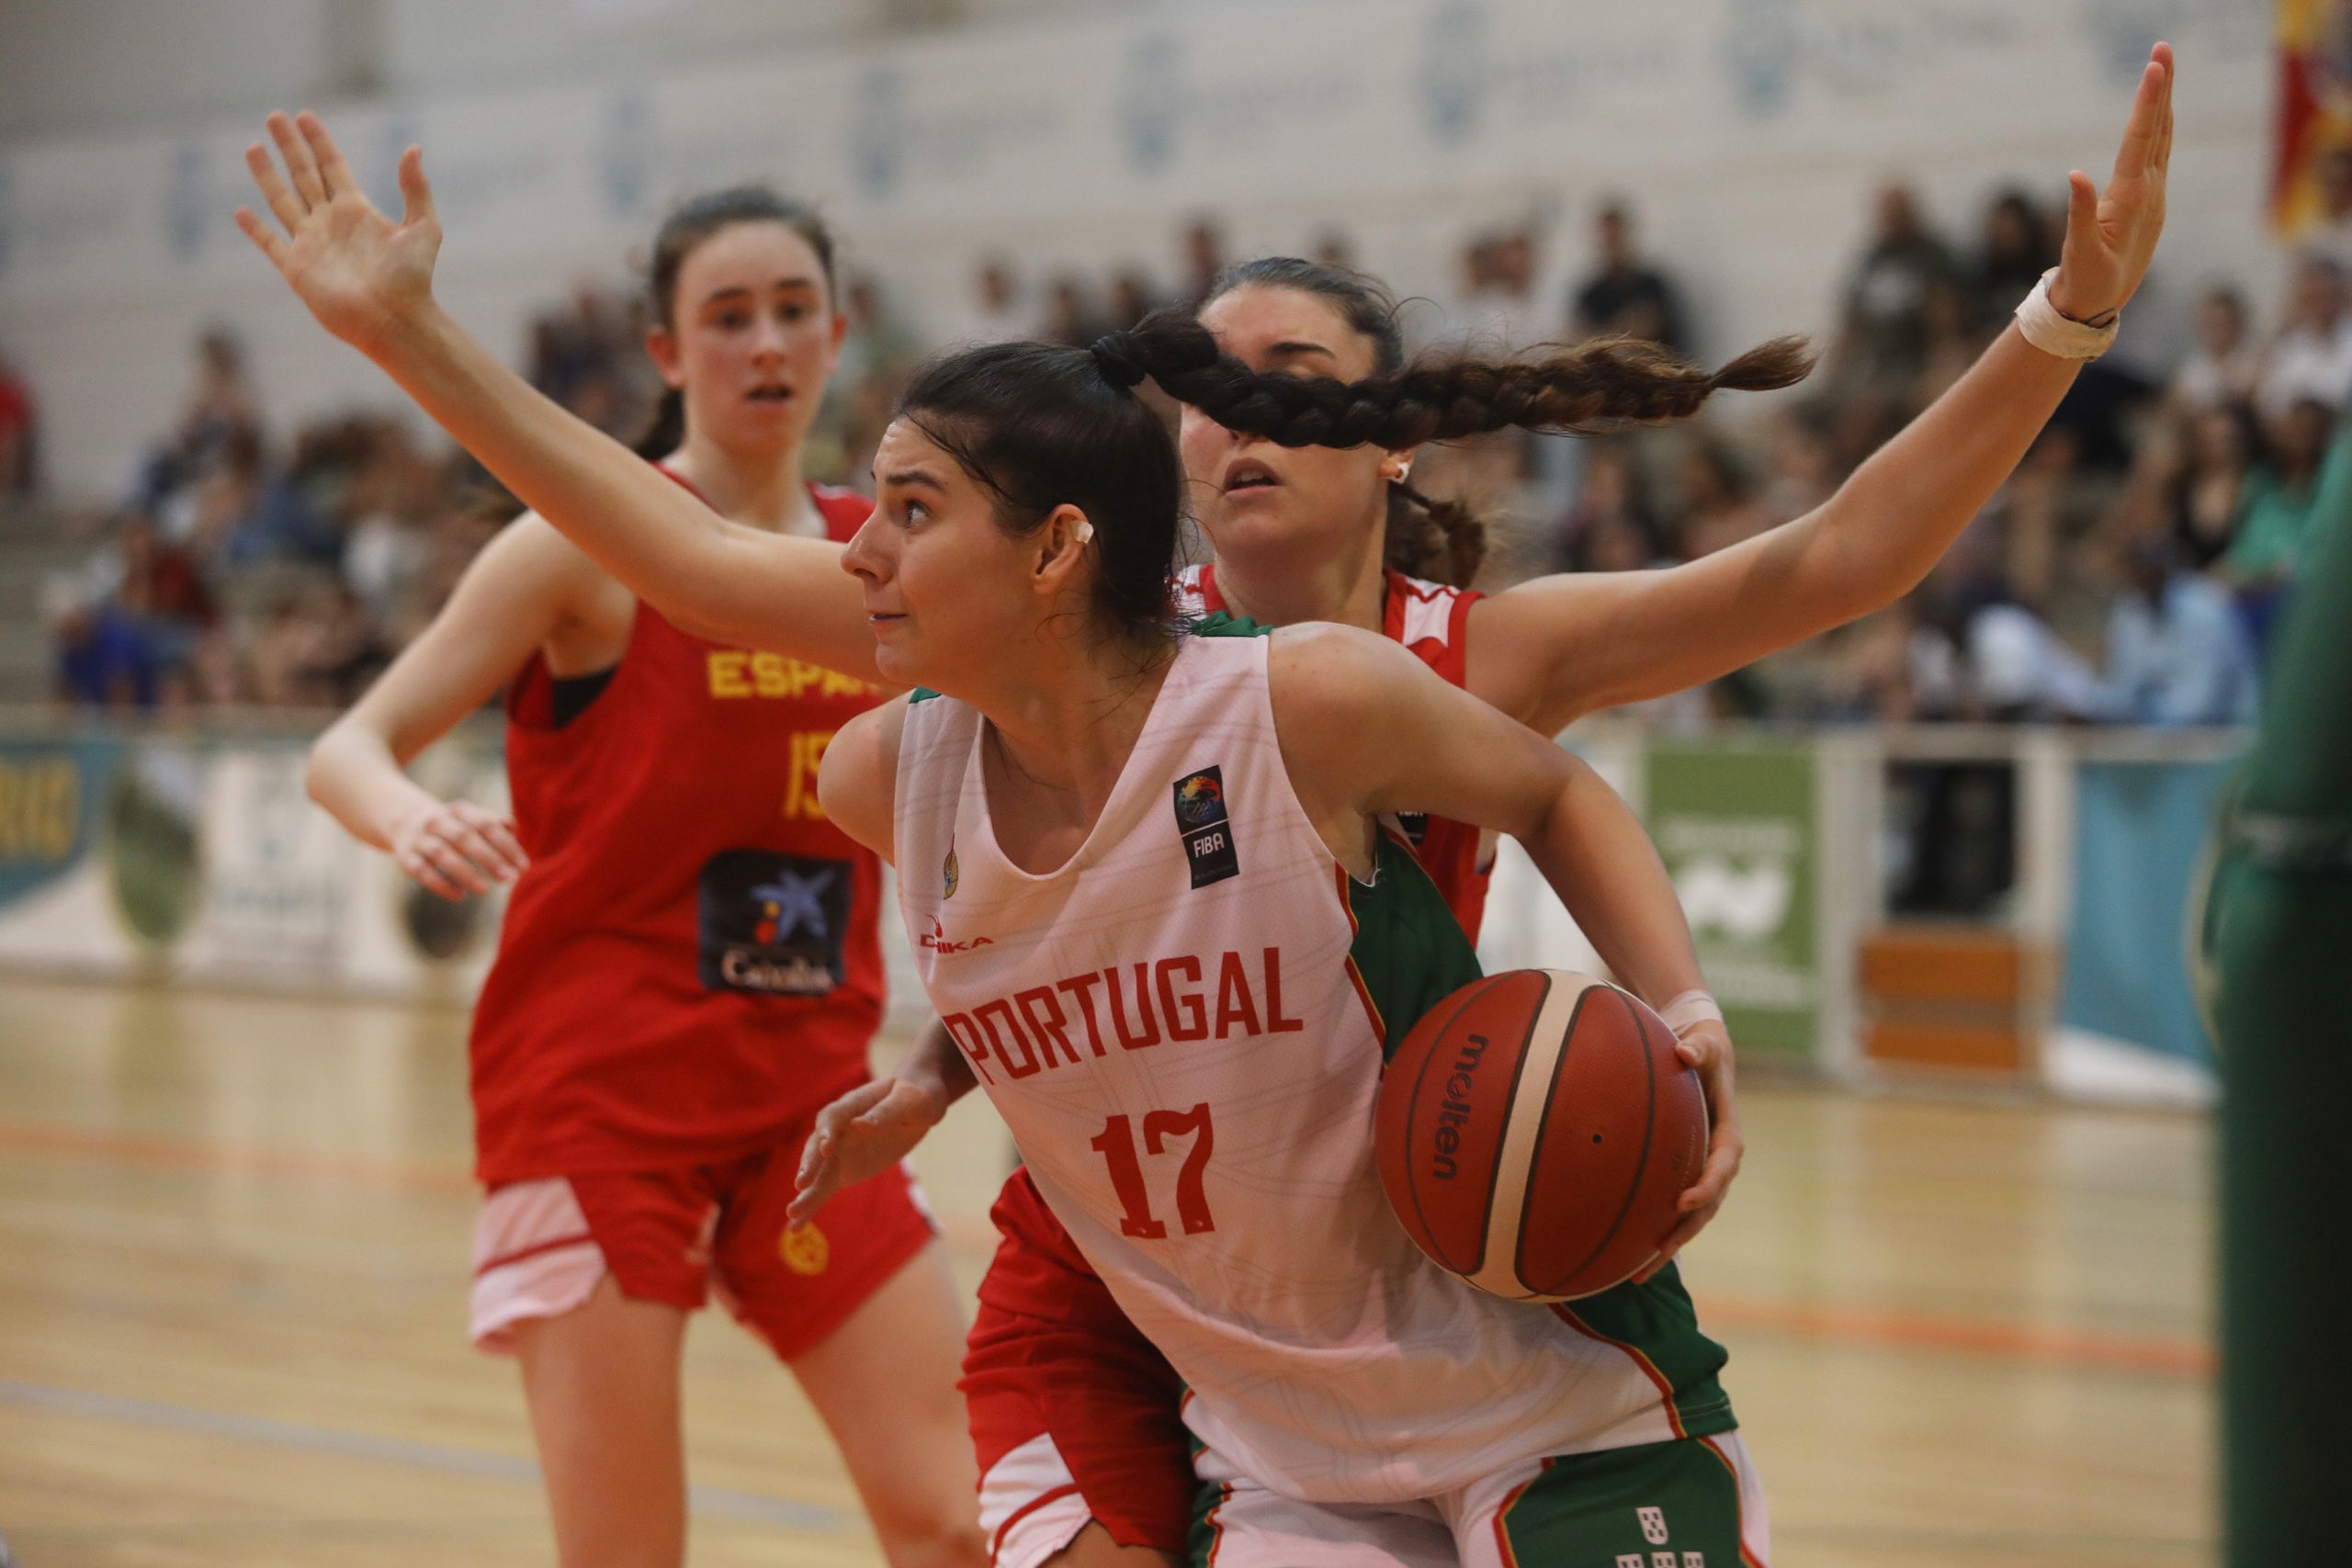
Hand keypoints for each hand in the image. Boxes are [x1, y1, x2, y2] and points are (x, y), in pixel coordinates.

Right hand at [236, 111, 441, 358]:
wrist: (395, 320)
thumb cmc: (413, 279)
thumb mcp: (424, 227)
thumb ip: (416, 189)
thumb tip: (414, 148)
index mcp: (357, 210)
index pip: (332, 166)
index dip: (318, 141)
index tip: (305, 116)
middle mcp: (330, 223)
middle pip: (303, 175)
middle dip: (289, 146)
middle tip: (274, 116)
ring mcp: (311, 244)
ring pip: (282, 200)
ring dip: (266, 175)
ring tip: (253, 148)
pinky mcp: (297, 268)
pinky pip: (270, 243)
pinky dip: (255, 229)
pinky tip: (241, 212)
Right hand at [387, 797, 525, 899]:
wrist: (405, 821)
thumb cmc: (453, 825)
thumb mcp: (472, 818)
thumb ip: (495, 824)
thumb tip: (512, 829)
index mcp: (460, 810)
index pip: (486, 825)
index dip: (506, 845)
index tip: (523, 867)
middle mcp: (437, 820)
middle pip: (464, 837)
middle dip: (489, 859)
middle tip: (509, 880)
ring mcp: (419, 838)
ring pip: (441, 854)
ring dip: (464, 872)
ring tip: (484, 890)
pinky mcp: (405, 857)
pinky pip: (421, 871)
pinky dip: (440, 884)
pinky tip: (460, 896)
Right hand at [789, 1076, 949, 1227]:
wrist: (916, 1104)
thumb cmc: (916, 1096)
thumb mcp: (910, 1101)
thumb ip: (886, 1112)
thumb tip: (860, 1125)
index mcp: (853, 1105)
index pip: (834, 1118)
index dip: (827, 1132)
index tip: (826, 1150)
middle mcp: (838, 1128)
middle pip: (818, 1146)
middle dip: (810, 1164)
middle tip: (801, 1184)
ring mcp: (838, 1150)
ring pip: (818, 1172)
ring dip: (806, 1191)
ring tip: (792, 1214)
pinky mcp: (843, 1169)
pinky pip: (824, 1187)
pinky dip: (812, 1205)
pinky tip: (797, 1225)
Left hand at [1633, 1018, 1743, 1283]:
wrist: (1700, 1053)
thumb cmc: (1700, 1048)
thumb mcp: (1703, 1043)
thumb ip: (1698, 1048)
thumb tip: (1684, 1053)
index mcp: (1727, 1133)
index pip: (1723, 1165)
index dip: (1707, 1186)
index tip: (1683, 1201)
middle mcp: (1717, 1158)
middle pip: (1707, 1204)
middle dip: (1684, 1231)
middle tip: (1657, 1253)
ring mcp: (1700, 1170)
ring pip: (1690, 1216)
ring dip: (1667, 1244)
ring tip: (1637, 1273)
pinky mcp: (1682, 1174)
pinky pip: (1671, 1208)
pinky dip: (1653, 1230)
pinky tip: (1625, 1253)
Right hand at [2048, 42, 2173, 320]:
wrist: (2099, 308)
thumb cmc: (2086, 283)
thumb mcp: (2078, 252)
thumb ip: (2079, 213)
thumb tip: (2074, 174)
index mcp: (2131, 200)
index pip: (2141, 139)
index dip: (2147, 101)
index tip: (2154, 68)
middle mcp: (2149, 193)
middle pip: (2158, 129)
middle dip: (2161, 88)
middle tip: (2163, 49)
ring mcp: (2153, 197)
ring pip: (2161, 139)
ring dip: (2162, 102)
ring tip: (2163, 69)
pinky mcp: (2149, 203)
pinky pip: (2157, 154)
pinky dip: (2158, 126)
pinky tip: (2160, 113)